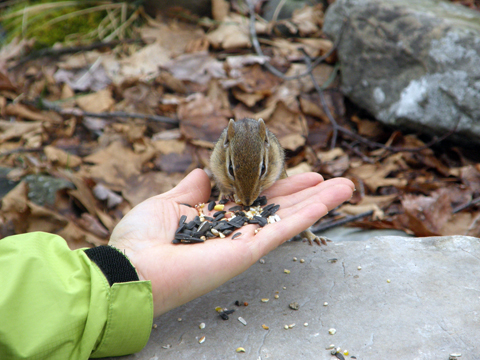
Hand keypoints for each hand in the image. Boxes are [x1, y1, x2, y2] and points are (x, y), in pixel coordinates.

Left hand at [109, 169, 353, 316]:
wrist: (132, 268)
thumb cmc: (141, 239)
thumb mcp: (165, 203)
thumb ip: (188, 189)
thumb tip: (202, 173)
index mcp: (216, 217)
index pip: (256, 198)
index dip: (280, 185)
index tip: (302, 174)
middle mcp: (235, 230)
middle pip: (280, 208)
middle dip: (308, 194)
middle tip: (336, 180)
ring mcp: (245, 241)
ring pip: (289, 218)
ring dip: (319, 203)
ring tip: (346, 187)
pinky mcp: (248, 251)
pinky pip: (282, 231)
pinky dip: (306, 216)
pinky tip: (326, 201)